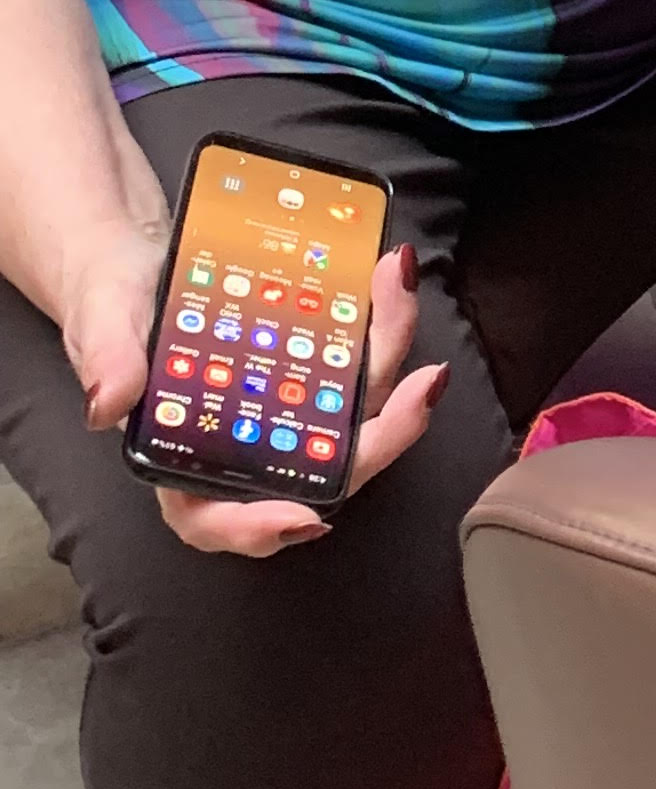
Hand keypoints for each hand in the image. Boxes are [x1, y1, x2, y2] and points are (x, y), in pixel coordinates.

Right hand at [72, 234, 447, 560]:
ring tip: (398, 288)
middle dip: (383, 433)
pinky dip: (379, 320)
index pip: (216, 520)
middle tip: (423, 386)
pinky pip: (356, 359)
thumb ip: (107, 360)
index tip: (305, 518)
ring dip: (389, 353)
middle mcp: (245, 446)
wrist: (134, 259)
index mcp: (182, 461)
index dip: (259, 529)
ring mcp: (287, 407)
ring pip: (354, 409)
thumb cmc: (110, 305)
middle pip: (322, 468)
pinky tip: (389, 276)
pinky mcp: (313, 365)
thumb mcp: (99, 323)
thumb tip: (111, 404)